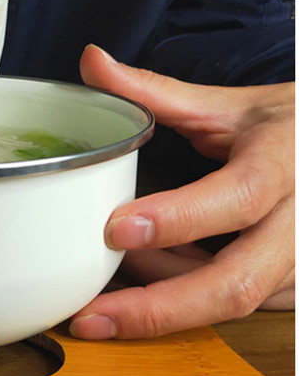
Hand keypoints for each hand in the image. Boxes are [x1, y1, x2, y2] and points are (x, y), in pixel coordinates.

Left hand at [69, 44, 293, 339]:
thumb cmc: (285, 128)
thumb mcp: (228, 104)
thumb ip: (156, 91)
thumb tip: (92, 62)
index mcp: (281, 163)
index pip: (238, 197)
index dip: (179, 218)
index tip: (117, 227)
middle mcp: (297, 223)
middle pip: (235, 284)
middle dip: (159, 307)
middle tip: (92, 312)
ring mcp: (299, 266)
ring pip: (229, 302)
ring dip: (164, 301)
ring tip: (102, 292)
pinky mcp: (292, 291)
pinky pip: (234, 306)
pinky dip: (186, 297)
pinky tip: (145, 282)